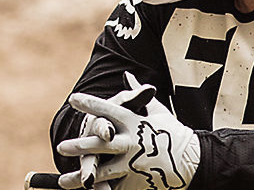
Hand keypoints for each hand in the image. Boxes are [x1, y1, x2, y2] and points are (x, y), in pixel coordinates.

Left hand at [58, 73, 199, 189]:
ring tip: (62, 181)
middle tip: (61, 146)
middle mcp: (132, 142)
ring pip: (102, 172)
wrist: (193, 161)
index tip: (73, 99)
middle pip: (101, 144)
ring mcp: (133, 164)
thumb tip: (127, 75)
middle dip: (80, 145)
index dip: (90, 104)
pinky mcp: (136, 182)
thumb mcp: (157, 110)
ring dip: (82, 175)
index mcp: (134, 122)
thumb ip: (138, 95)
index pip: (108, 110)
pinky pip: (114, 188)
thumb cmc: (173, 133)